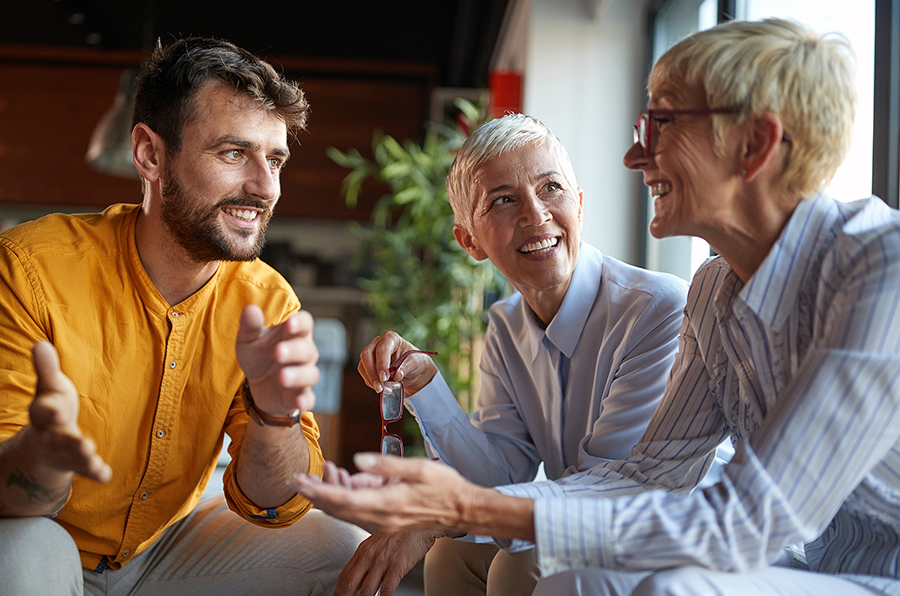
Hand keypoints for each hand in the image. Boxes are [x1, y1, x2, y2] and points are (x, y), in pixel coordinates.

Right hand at [29, 342, 111, 482]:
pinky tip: (105, 474)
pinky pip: (86, 470)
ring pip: (71, 455)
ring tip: (91, 451)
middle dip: (65, 437)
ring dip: (81, 455)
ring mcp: (63, 452)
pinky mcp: (77, 464)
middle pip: (56, 437)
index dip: (47, 410)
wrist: (44, 444)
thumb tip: (39, 343)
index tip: (52, 409)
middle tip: (77, 438)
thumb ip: (46, 369)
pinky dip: (95, 472)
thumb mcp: (49, 388)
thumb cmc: (52, 407)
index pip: (43, 411)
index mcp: (44, 414)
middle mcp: (51, 435)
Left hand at [236, 305, 318, 414]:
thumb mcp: (249, 340)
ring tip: (281, 377)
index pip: (305, 323)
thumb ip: (250, 325)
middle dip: (294, 350)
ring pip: (310, 374)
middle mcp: (303, 354)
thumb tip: (250, 309)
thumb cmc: (258, 355)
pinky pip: (309, 398)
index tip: (290, 323)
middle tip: (277, 352)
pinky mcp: (300, 396)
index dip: (300, 323)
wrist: (258, 386)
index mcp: (293, 334)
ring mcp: (303, 375)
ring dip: (298, 375)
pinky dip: (306, 400)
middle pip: (307, 349)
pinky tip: (298, 402)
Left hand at [291, 453, 473, 534]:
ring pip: (344, 512)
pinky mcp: (384, 523)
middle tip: (300, 477)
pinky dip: (345, 498)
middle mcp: (380, 519)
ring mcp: (381, 524)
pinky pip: (356, 513)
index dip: (317, 491)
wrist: (460, 510)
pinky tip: (346, 480)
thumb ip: (386, 464)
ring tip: (328, 470)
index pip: (342, 500)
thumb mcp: (418, 468)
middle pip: (337, 509)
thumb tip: (357, 459)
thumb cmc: (444, 487)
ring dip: (330, 494)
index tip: (299, 480)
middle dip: (315, 493)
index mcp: (387, 503)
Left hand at [334, 529, 442, 595]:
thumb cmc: (402, 531)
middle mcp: (369, 556)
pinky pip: (386, 590)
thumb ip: (368, 556)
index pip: (344, 575)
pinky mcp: (397, 566)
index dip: (337, 591)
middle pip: (349, 584)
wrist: (420, 520)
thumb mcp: (379, 540)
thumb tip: (360, 575)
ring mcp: (382, 561)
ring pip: (365, 590)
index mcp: (363, 550)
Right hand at [358, 331, 436, 395]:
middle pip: (367, 355)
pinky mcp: (367, 365)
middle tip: (380, 388)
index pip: (382, 349)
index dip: (382, 364)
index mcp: (391, 338)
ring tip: (387, 390)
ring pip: (363, 366)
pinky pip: (365, 374)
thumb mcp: (415, 363)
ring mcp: (371, 354)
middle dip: (372, 374)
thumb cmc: (413, 361)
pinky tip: (384, 388)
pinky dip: (372, 383)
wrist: (412, 370)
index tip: (385, 378)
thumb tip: (397, 375)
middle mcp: (377, 343)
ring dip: (372, 380)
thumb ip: (406, 367)